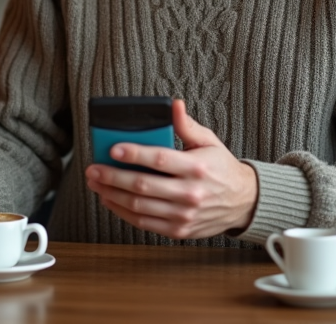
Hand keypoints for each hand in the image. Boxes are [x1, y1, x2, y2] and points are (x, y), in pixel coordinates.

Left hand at [84, 99, 258, 239]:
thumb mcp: (209, 141)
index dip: (134, 154)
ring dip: (112, 195)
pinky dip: (123, 212)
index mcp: (197, 168)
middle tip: (93, 169)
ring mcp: (183, 215)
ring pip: (139, 207)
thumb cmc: (221, 168)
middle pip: (143, 186)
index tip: (113, 149)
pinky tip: (110, 200)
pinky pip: (144, 223)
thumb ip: (187, 125)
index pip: (160, 159)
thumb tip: (173, 105)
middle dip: (113, 177)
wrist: (243, 202)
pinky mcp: (178, 230)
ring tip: (96, 183)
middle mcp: (190, 193)